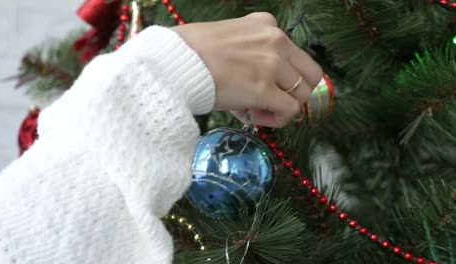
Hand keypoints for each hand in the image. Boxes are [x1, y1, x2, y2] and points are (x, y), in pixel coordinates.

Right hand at [171, 12, 322, 127]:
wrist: (174, 62)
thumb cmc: (191, 53)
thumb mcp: (229, 39)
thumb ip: (252, 55)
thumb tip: (259, 92)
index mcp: (266, 24)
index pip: (295, 55)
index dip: (285, 77)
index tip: (266, 88)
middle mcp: (275, 40)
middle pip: (310, 74)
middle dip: (296, 93)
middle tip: (274, 103)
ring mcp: (271, 64)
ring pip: (302, 95)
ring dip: (283, 108)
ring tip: (258, 112)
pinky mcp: (263, 89)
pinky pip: (290, 110)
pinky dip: (278, 119)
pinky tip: (257, 118)